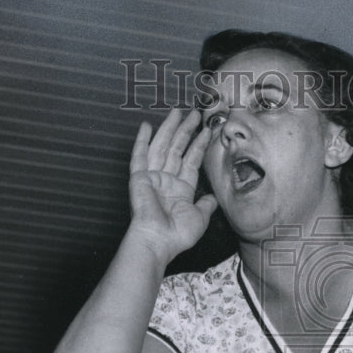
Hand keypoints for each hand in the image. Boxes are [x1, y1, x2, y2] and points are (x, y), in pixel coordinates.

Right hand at [128, 107, 216, 259]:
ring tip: (178, 111)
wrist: (158, 240)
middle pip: (177, 149)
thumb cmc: (177, 234)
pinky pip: (139, 156)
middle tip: (194, 113)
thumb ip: (206, 205)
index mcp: (181, 190)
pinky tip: (146, 125)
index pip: (191, 161)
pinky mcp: (139, 178)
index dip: (199, 145)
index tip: (207, 130)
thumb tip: (213, 199)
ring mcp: (152, 178)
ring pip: (161, 147)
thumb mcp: (199, 218)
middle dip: (186, 131)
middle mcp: (166, 181)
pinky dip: (141, 141)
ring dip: (169, 129)